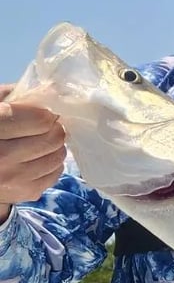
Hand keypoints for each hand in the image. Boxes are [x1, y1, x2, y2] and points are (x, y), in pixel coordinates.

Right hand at [0, 84, 66, 221]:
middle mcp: (2, 158)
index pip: (40, 119)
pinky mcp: (26, 192)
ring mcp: (15, 179)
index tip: (42, 111)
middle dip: (54, 128)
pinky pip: (56, 173)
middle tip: (46, 125)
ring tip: (40, 140)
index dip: (46, 112)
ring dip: (55, 145)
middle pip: (54, 138)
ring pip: (59, 156)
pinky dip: (52, 162)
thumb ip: (14, 94)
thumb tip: (51, 89)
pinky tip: (37, 157)